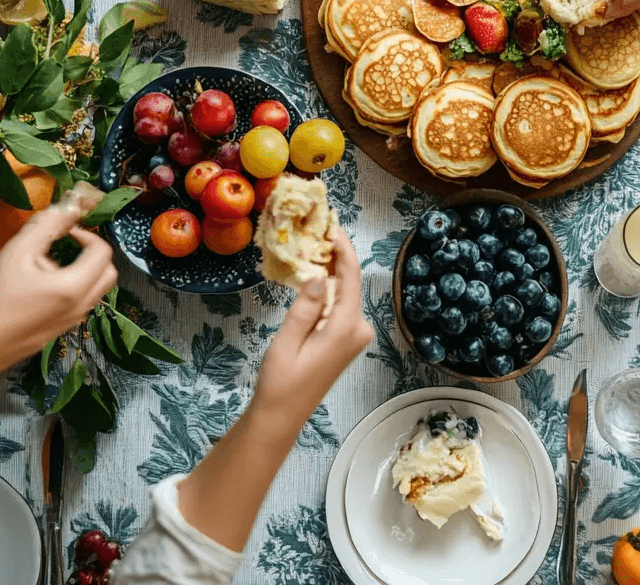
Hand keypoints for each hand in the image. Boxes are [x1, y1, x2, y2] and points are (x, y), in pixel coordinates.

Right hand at [0, 203, 116, 376]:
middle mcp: (82, 305)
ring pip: (95, 288)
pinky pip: (80, 302)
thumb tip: (70, 207)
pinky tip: (38, 286)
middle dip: (91, 252)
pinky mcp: (63, 329)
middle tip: (65, 244)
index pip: (102, 251)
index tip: (64, 231)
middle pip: (107, 272)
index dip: (86, 234)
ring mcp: (74, 320)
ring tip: (44, 266)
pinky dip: (71, 286)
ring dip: (81, 269)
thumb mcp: (18, 252)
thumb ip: (47, 226)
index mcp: (76, 286)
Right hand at [252, 229, 371, 423]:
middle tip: (318, 228)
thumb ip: (305, 307)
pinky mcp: (346, 340)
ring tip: (314, 244)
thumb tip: (318, 275)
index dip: (343, 247)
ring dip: (331, 270)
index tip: (332, 223)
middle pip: (350, 281)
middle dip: (336, 254)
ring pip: (345, 292)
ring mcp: (354, 336)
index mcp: (345, 328)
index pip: (350, 276)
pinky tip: (314, 273)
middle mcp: (358, 329)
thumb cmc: (281, 383)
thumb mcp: (288, 341)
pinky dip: (329, 288)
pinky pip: (340, 305)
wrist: (283, 416)